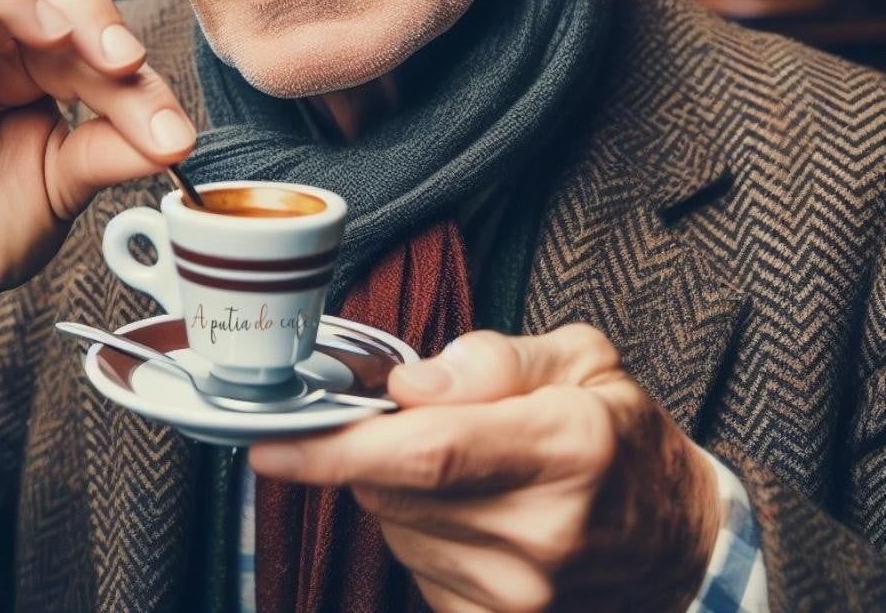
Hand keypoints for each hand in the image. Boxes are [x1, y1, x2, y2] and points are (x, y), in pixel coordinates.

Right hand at [0, 0, 195, 452]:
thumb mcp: (67, 181)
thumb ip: (113, 148)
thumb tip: (179, 136)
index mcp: (23, 58)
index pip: (83, 35)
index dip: (133, 75)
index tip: (173, 131)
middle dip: (86, 17)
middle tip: (126, 63)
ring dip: (14, 1)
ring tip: (56, 39)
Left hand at [250, 324, 720, 612]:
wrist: (679, 540)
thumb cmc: (622, 436)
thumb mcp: (582, 360)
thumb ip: (492, 359)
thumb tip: (409, 386)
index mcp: (567, 446)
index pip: (427, 451)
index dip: (337, 448)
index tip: (270, 441)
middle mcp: (542, 532)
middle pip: (396, 488)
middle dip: (375, 445)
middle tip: (413, 417)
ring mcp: (521, 595)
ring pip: (396, 525)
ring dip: (400, 487)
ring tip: (466, 466)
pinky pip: (414, 566)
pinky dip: (420, 529)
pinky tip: (470, 512)